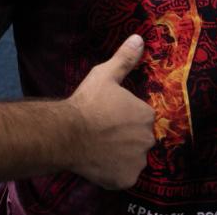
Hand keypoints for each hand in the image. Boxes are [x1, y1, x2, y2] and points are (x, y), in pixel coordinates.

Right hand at [65, 34, 156, 188]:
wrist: (67, 134)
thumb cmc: (87, 103)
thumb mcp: (105, 75)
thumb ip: (125, 58)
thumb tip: (139, 38)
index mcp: (146, 114)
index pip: (142, 117)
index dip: (126, 116)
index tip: (109, 116)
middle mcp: (148, 139)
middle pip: (140, 138)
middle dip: (127, 137)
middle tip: (104, 133)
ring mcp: (137, 161)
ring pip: (133, 158)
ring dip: (122, 155)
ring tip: (100, 148)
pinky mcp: (126, 179)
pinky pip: (124, 176)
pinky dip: (115, 172)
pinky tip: (100, 163)